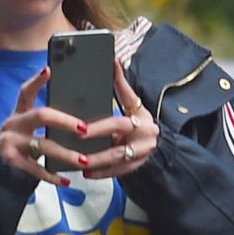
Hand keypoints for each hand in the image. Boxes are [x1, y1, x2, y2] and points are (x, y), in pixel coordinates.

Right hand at [0, 66, 86, 186]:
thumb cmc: (18, 144)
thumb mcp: (25, 128)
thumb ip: (42, 121)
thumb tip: (78, 120)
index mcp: (18, 114)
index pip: (26, 92)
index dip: (37, 81)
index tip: (49, 70)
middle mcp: (13, 125)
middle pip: (41, 116)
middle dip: (65, 121)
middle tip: (84, 128)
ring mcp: (10, 143)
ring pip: (43, 146)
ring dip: (65, 154)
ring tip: (83, 160)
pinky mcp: (12, 162)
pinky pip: (36, 169)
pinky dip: (52, 176)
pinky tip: (66, 180)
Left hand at [76, 62, 160, 178]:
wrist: (156, 141)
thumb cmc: (139, 119)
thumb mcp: (133, 103)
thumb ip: (121, 85)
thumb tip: (114, 61)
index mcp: (142, 119)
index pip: (118, 123)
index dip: (99, 127)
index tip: (80, 129)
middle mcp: (145, 138)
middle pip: (118, 146)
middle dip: (96, 147)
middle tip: (76, 150)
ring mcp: (142, 155)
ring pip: (117, 161)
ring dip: (97, 163)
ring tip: (79, 163)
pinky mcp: (137, 167)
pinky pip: (118, 172)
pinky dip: (102, 173)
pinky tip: (86, 173)